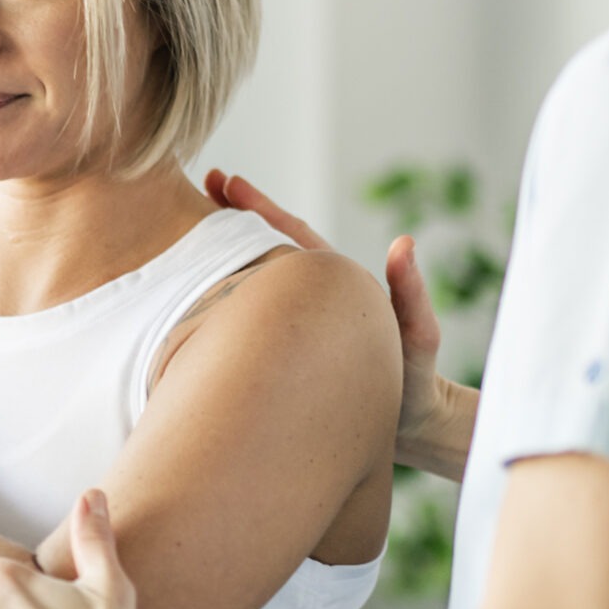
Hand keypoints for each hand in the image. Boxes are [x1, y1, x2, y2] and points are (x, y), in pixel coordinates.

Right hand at [205, 168, 469, 471]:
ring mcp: (298, 323)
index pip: (292, 237)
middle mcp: (312, 299)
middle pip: (266, 247)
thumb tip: (403, 244)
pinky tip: (198, 295)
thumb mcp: (418, 335)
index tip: (229, 183)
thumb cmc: (418, 380)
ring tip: (190, 229)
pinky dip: (226, 297)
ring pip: (254, 280)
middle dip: (235, 215)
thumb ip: (410, 292)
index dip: (260, 209)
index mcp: (334, 285)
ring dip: (224, 255)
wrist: (414, 426)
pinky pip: (251, 317)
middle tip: (205, 183)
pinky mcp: (287, 350)